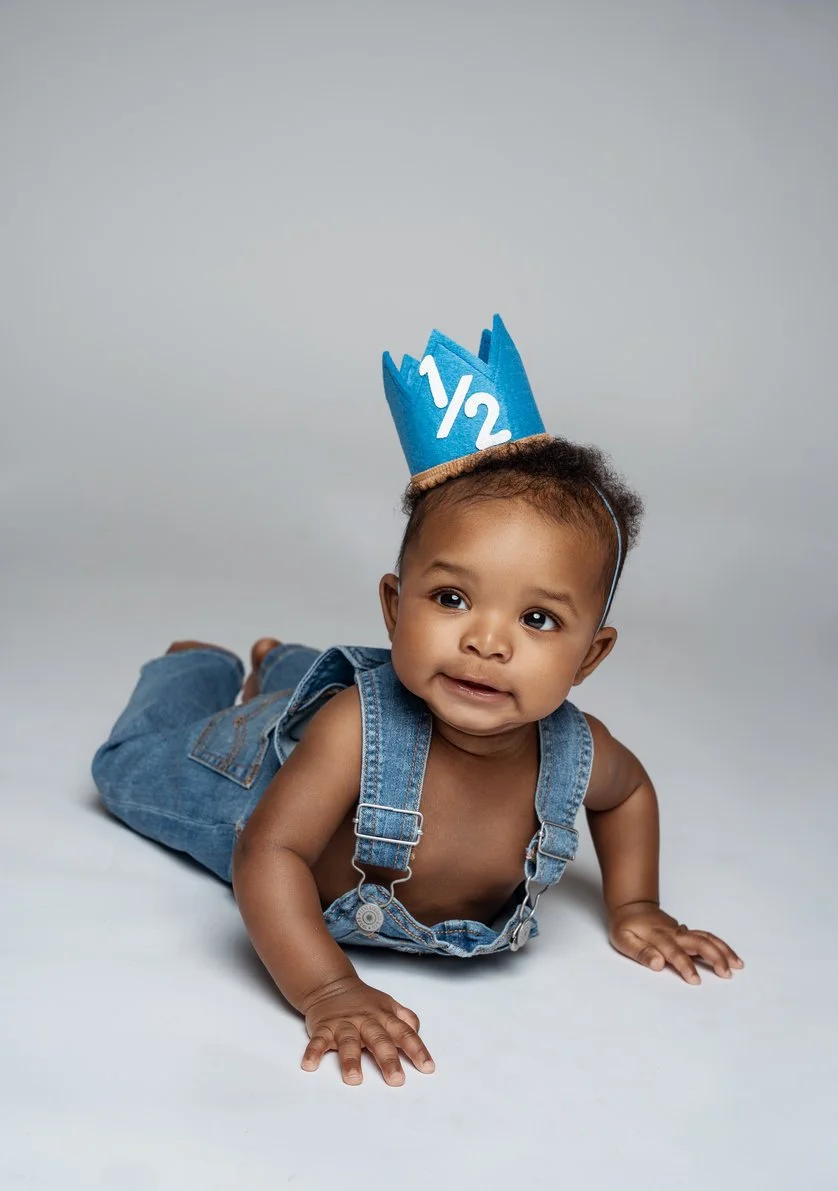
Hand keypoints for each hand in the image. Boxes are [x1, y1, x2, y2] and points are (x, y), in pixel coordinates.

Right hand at [300, 976, 434, 1085]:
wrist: (331, 985)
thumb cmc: (364, 1002)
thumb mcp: (389, 1005)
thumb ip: (406, 1019)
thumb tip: (419, 1034)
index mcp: (384, 1017)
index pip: (404, 1033)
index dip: (416, 1049)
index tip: (427, 1068)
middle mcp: (366, 1020)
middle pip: (379, 1040)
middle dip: (388, 1060)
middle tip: (396, 1079)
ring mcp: (344, 1024)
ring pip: (348, 1042)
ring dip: (351, 1060)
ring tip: (354, 1079)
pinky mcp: (323, 1028)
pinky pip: (317, 1040)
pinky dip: (313, 1052)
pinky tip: (309, 1065)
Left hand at [609, 902, 743, 984]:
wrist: (631, 906)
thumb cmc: (626, 926)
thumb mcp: (623, 940)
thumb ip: (640, 952)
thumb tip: (657, 963)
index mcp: (658, 937)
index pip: (675, 953)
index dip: (685, 966)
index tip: (696, 980)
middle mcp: (674, 933)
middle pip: (698, 942)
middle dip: (714, 957)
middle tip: (726, 974)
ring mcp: (682, 931)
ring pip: (706, 938)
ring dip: (723, 950)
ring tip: (738, 965)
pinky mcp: (686, 932)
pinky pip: (706, 937)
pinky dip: (720, 946)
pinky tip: (731, 957)